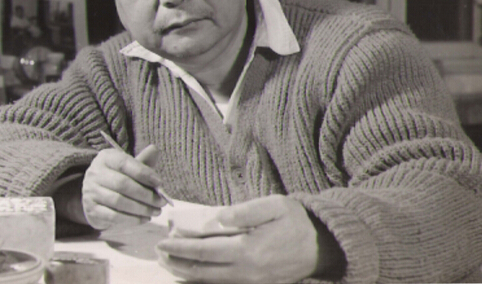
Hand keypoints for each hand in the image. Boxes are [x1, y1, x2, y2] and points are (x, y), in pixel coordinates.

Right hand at [81, 144, 166, 229]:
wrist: (97, 196)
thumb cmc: (119, 178)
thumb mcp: (129, 167)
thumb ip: (143, 161)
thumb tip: (155, 150)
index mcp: (106, 158)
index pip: (124, 163)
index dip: (143, 173)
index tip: (159, 183)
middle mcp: (95, 173)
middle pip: (122, 184)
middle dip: (145, 194)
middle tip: (161, 202)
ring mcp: (90, 193)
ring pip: (118, 202)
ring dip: (141, 209)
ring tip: (155, 212)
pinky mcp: (91, 211)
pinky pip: (113, 217)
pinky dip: (132, 219)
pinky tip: (144, 219)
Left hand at [156, 195, 318, 283]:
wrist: (323, 244)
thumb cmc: (295, 220)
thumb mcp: (272, 206)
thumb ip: (242, 212)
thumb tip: (216, 219)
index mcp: (248, 250)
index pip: (204, 251)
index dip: (181, 248)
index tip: (164, 241)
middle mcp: (246, 271)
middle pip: (202, 271)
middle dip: (177, 262)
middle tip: (159, 254)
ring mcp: (251, 282)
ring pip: (210, 282)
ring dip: (186, 274)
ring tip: (168, 265)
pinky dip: (204, 283)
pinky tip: (192, 279)